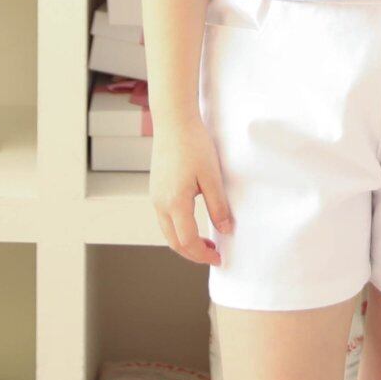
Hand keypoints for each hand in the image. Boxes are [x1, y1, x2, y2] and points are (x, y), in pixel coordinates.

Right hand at [149, 118, 232, 264]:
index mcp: (174, 203)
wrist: (173, 121)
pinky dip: (179, 229)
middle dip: (193, 254)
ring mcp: (155, 196)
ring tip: (207, 242)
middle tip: (214, 255)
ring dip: (186, 242)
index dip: (203, 254)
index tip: (219, 258)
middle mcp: (160, 203)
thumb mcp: (212, 176)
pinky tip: (195, 223)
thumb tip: (226, 230)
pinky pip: (165, 218)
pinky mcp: (156, 189)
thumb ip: (218, 206)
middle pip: (174, 242)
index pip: (187, 241)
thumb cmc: (194, 145)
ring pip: (167, 231)